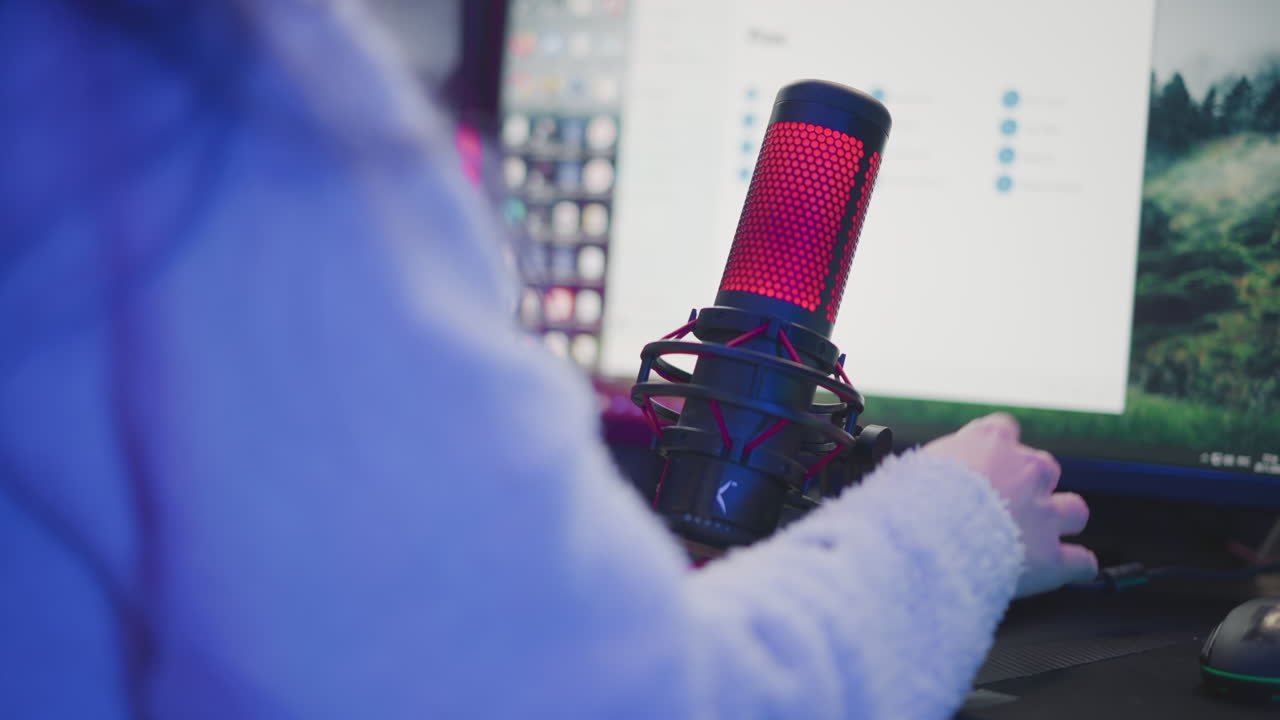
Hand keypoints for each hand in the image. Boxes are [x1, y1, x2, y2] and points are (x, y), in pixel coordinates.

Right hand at [924, 413, 1097, 597]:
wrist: (927, 540)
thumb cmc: (911, 503)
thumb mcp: (912, 469)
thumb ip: (931, 469)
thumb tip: (915, 480)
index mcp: (989, 443)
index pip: (1003, 429)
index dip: (997, 447)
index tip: (984, 461)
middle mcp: (1026, 472)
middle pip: (1044, 468)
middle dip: (1031, 485)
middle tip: (1006, 504)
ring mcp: (1044, 514)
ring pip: (1075, 510)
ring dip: (1062, 520)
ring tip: (1043, 533)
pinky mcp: (1052, 558)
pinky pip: (1081, 562)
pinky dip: (1076, 567)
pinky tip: (1068, 571)